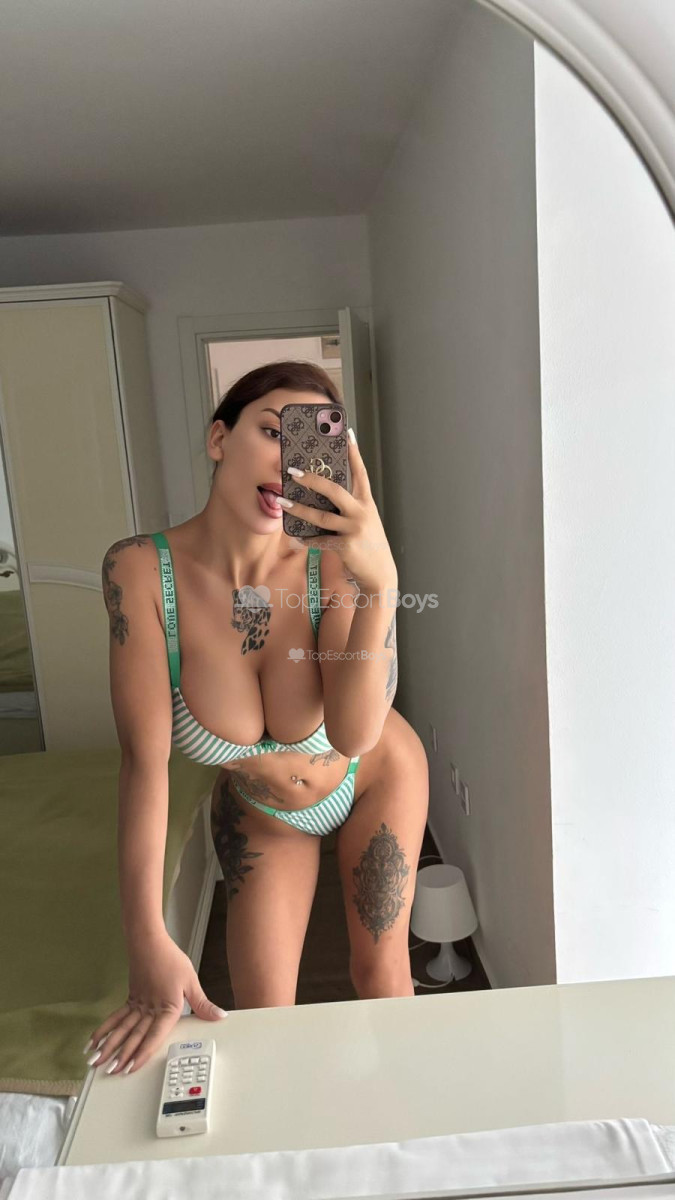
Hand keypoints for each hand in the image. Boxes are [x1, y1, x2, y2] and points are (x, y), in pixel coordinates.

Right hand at [83, 931, 227, 1076]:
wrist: (149, 942)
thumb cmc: (170, 959)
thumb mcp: (191, 981)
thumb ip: (202, 1004)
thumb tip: (219, 1016)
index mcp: (166, 1008)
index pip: (154, 1035)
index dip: (142, 1053)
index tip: (131, 1067)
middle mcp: (149, 1009)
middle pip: (134, 1036)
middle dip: (122, 1055)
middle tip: (111, 1072)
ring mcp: (137, 1004)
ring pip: (121, 1029)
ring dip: (109, 1045)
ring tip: (96, 1060)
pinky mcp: (131, 998)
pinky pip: (116, 1017)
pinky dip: (105, 1029)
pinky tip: (95, 1039)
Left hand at [283, 429, 396, 592]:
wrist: (380, 574)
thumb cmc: (368, 544)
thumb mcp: (364, 520)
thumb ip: (349, 507)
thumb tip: (322, 494)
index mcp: (366, 502)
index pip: (360, 472)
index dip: (354, 453)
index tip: (347, 433)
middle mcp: (362, 512)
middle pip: (334, 490)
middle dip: (312, 480)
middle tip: (293, 472)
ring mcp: (354, 529)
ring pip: (321, 516)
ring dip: (299, 509)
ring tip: (282, 502)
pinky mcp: (346, 546)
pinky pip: (320, 540)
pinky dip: (307, 539)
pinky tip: (296, 536)